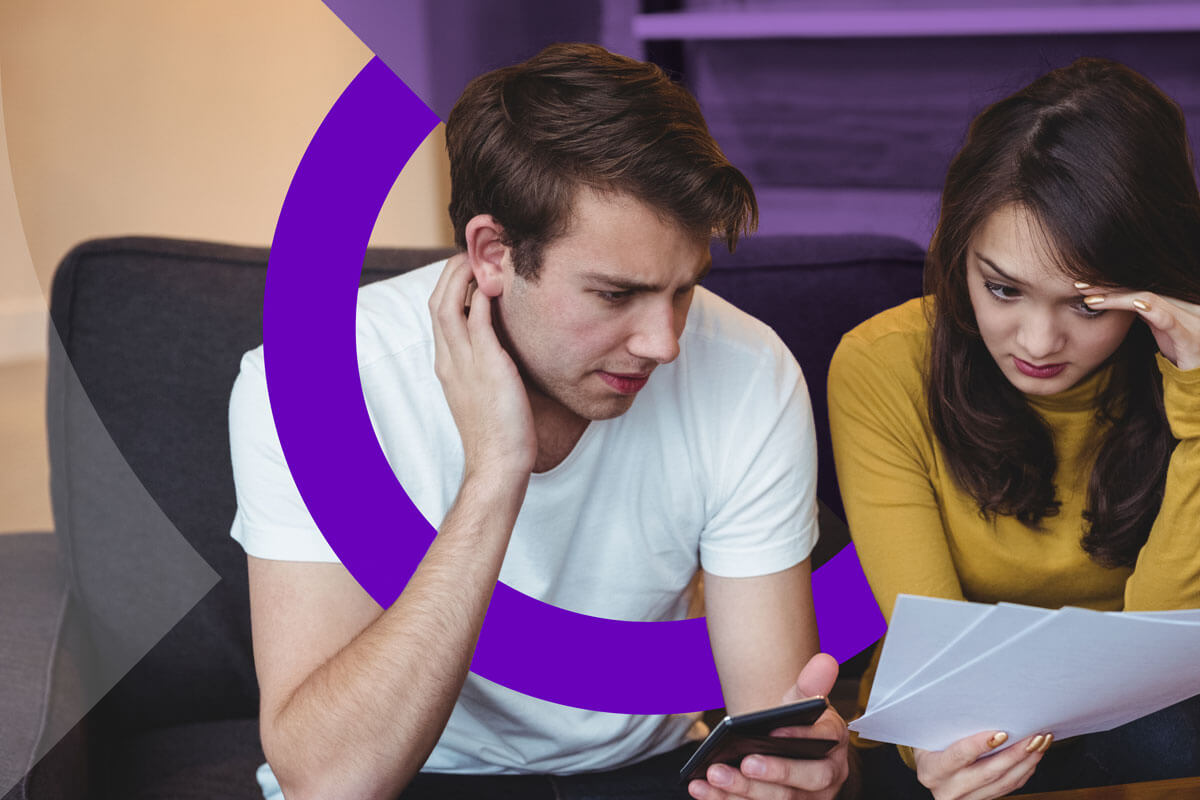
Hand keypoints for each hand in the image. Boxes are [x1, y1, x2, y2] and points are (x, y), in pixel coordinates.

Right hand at [429, 253, 536, 481]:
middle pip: (437, 301)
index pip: (439, 314)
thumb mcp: (487, 391)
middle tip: (474, 254)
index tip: (471, 271)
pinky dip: (483, 297)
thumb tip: (505, 347)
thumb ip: (488, 365)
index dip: (451, 287)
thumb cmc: (501, 433)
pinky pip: (478, 320)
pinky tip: (497, 283)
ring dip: (463, 276)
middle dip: (452, 272)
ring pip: (448, 304)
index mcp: (447, 365)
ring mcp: (464, 362)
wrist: (499, 463)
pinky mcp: (488, 366)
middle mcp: (449, 360)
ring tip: (483, 258)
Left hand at [689, 653, 849, 799]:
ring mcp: (805, 799)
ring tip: (714, 774)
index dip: (800, 736)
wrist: (782, 746)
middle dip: (775, 773)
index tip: (773, 731)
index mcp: (834, 744)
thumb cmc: (795, 723)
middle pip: (806, 781)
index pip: (825, 741)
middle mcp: (827, 777)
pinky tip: (702, 788)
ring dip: (744, 790)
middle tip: (745, 762)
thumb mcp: (802, 701)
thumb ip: (811, 683)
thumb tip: (825, 661)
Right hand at [913, 729, 1051, 799]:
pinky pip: (1008, 788)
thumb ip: (950, 725)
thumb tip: (984, 707)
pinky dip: (1023, 771)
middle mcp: (947, 790)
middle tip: (1034, 736)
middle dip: (1015, 753)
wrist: (929, 766)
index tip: (1002, 733)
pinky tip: (1032, 756)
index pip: (958, 756)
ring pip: (1003, 783)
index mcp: (931, 770)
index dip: (980, 745)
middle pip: (988, 773)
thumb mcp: (931, 733)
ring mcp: (966, 799)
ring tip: (1040, 743)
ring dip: (1026, 762)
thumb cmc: (931, 743)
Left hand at [1077, 284, 1199, 369]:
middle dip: (1109, 288)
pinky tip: (1137, 304)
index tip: (1082, 284)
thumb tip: (1122, 298)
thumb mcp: (1161, 328)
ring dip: (1119, 298)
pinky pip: (1170, 320)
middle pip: (1140, 289)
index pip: (1137, 287)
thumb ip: (1146, 313)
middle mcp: (1183, 304)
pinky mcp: (1190, 336)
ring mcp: (1189, 318)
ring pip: (1150, 300)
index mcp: (1174, 301)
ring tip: (1092, 299)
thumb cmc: (1183, 350)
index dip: (1111, 284)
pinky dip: (1153, 310)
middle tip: (1080, 285)